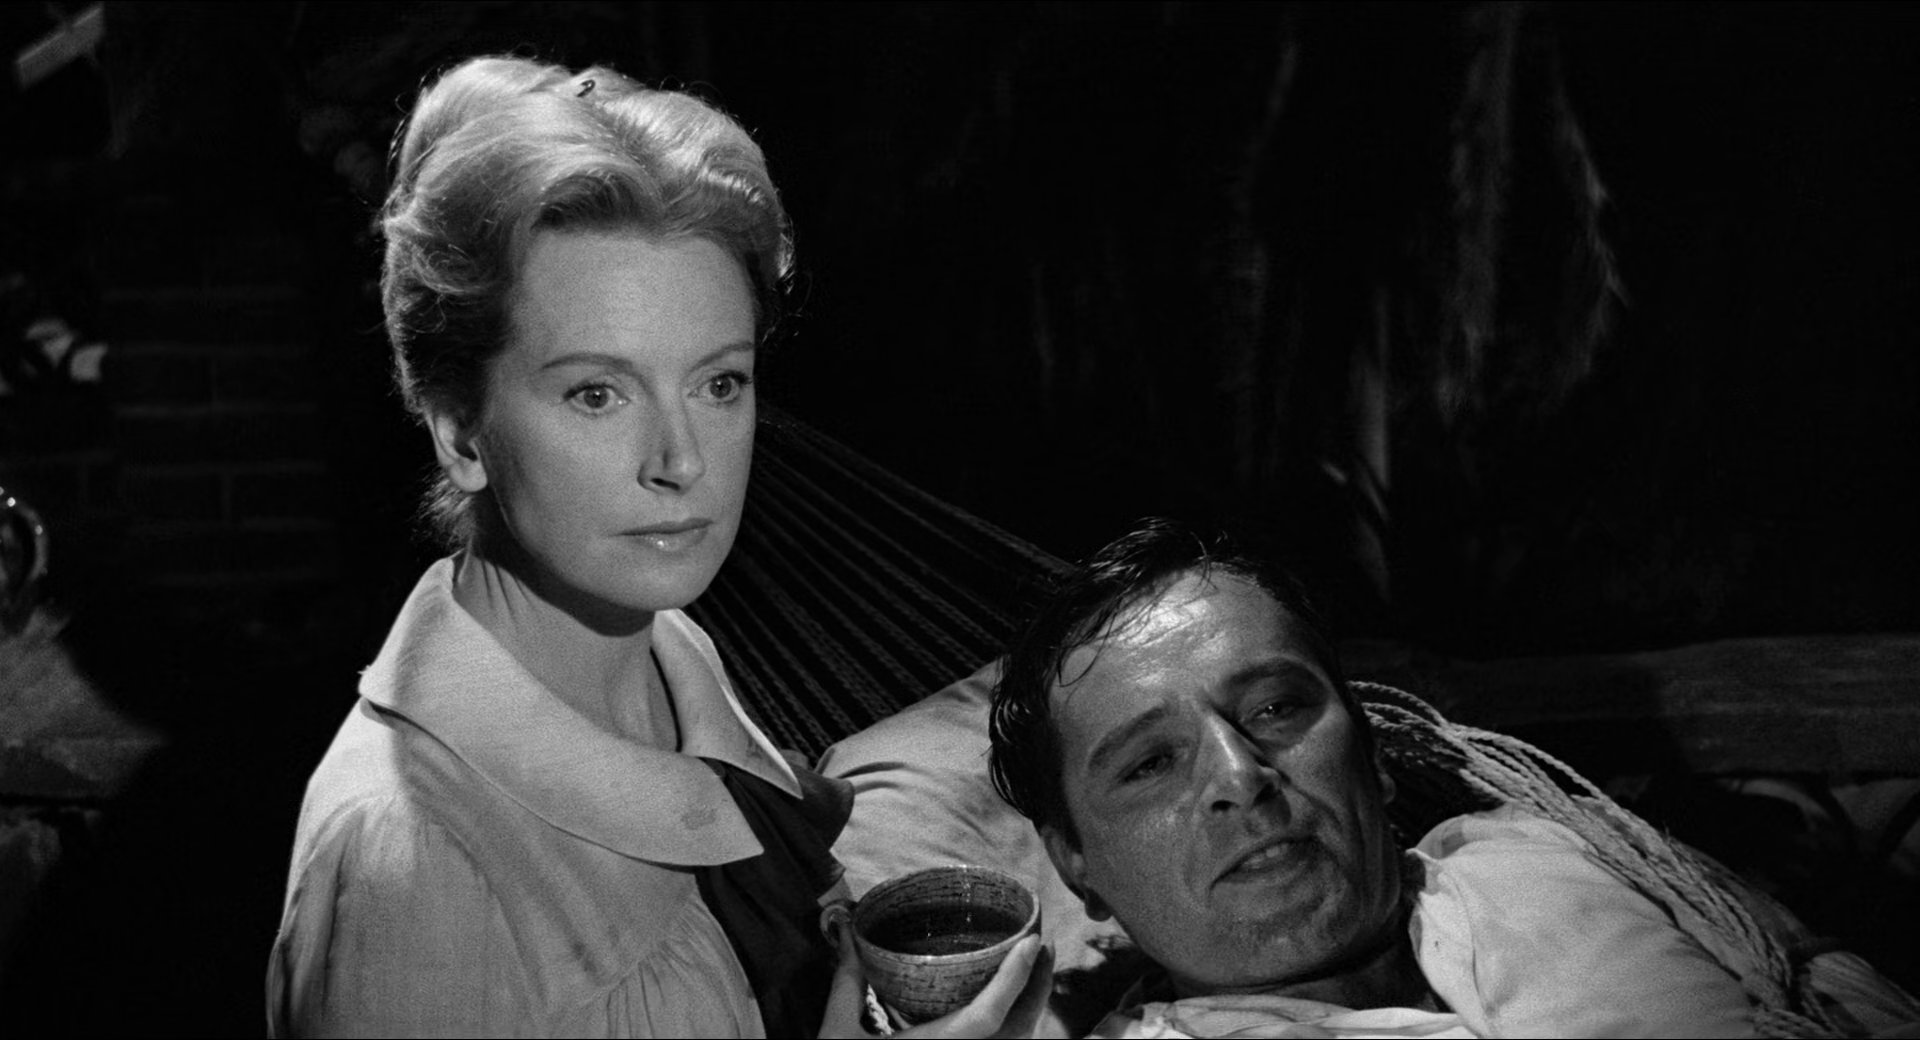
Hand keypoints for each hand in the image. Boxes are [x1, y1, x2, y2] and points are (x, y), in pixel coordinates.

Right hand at [819, 923, 1053, 1038]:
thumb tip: (846, 931)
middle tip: (1041, 946)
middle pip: (1017, 1032)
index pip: (987, 1017)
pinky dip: (1014, 1027)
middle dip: (1037, 988)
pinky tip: (1009, 1005)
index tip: (1032, 942)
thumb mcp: (836, 1033)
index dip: (1015, 980)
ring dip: (1030, 1007)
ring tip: (1033, 969)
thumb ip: (847, 982)